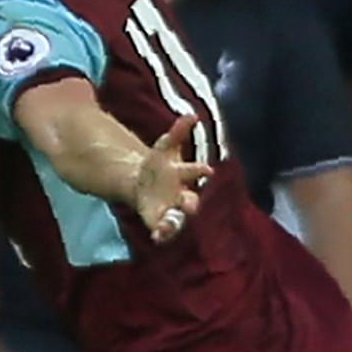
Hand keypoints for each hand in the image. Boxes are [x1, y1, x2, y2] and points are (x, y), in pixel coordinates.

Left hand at [131, 117, 211, 242]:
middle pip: (191, 200)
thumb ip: (178, 131)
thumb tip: (192, 115)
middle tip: (190, 205)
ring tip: (166, 228)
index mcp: (184, 174)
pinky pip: (163, 230)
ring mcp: (171, 209)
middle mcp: (182, 194)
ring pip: (178, 219)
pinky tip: (157, 236)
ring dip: (175, 223)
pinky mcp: (159, 221)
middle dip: (191, 203)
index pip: (196, 171)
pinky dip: (162, 234)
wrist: (143, 182)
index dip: (202, 170)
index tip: (208, 170)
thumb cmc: (160, 164)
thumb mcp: (166, 146)